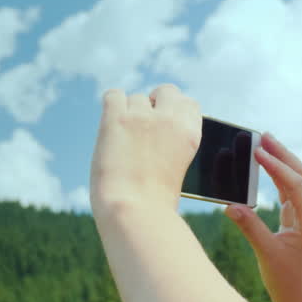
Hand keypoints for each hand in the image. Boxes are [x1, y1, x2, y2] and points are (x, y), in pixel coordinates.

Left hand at [91, 84, 200, 213]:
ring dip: (130, 113)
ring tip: (123, 139)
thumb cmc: (156, 201)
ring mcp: (142, 117)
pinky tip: (110, 126)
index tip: (165, 123)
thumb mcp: (178, 166)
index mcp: (191, 132)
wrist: (136, 211)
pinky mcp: (116, 119)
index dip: (175, 111)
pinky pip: (113, 95)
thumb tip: (153, 133)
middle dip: (156, 103)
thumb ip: (172, 143)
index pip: (188, 103)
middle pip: (166, 91)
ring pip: (136, 98)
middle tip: (144, 126)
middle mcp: (169, 119)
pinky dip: (112, 106)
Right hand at [224, 133, 301, 301]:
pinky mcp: (298, 221)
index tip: (257, 152)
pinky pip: (291, 191)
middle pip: (301, 175)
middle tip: (264, 136)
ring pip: (298, 181)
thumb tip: (230, 205)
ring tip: (265, 144)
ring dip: (283, 161)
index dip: (276, 166)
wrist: (298, 299)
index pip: (294, 184)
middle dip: (284, 154)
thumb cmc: (285, 280)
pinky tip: (267, 167)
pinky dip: (279, 177)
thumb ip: (250, 228)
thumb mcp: (265, 254)